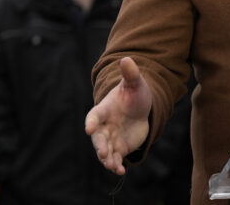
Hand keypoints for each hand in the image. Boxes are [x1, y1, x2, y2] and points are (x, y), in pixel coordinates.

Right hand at [85, 57, 151, 174]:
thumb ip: (130, 74)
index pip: (94, 116)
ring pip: (105, 150)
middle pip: (98, 138)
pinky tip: (120, 171)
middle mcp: (104, 126)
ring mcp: (110, 138)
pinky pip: (115, 158)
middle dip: (99, 146)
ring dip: (107, 159)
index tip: (89, 128)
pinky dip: (116, 165)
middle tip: (103, 153)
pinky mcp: (119, 148)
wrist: (141, 109)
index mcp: (104, 109)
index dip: (91, 122)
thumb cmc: (134, 94)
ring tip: (112, 165)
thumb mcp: (135, 83)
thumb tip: (127, 59)